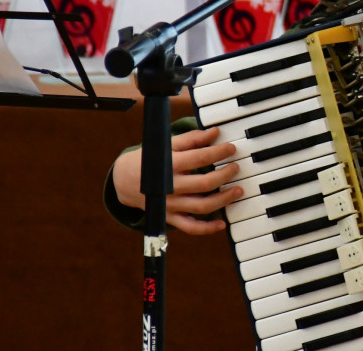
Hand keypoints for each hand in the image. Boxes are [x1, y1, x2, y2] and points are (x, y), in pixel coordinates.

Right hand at [112, 127, 244, 235]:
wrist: (124, 180)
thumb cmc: (150, 159)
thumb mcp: (166, 145)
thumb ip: (192, 139)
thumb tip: (215, 132)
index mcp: (169, 165)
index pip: (199, 158)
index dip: (218, 152)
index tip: (231, 149)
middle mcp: (169, 186)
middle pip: (204, 184)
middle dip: (225, 175)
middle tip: (236, 167)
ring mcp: (170, 205)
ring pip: (201, 207)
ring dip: (223, 200)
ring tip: (238, 191)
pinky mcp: (169, 218)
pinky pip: (190, 227)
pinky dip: (207, 228)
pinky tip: (222, 223)